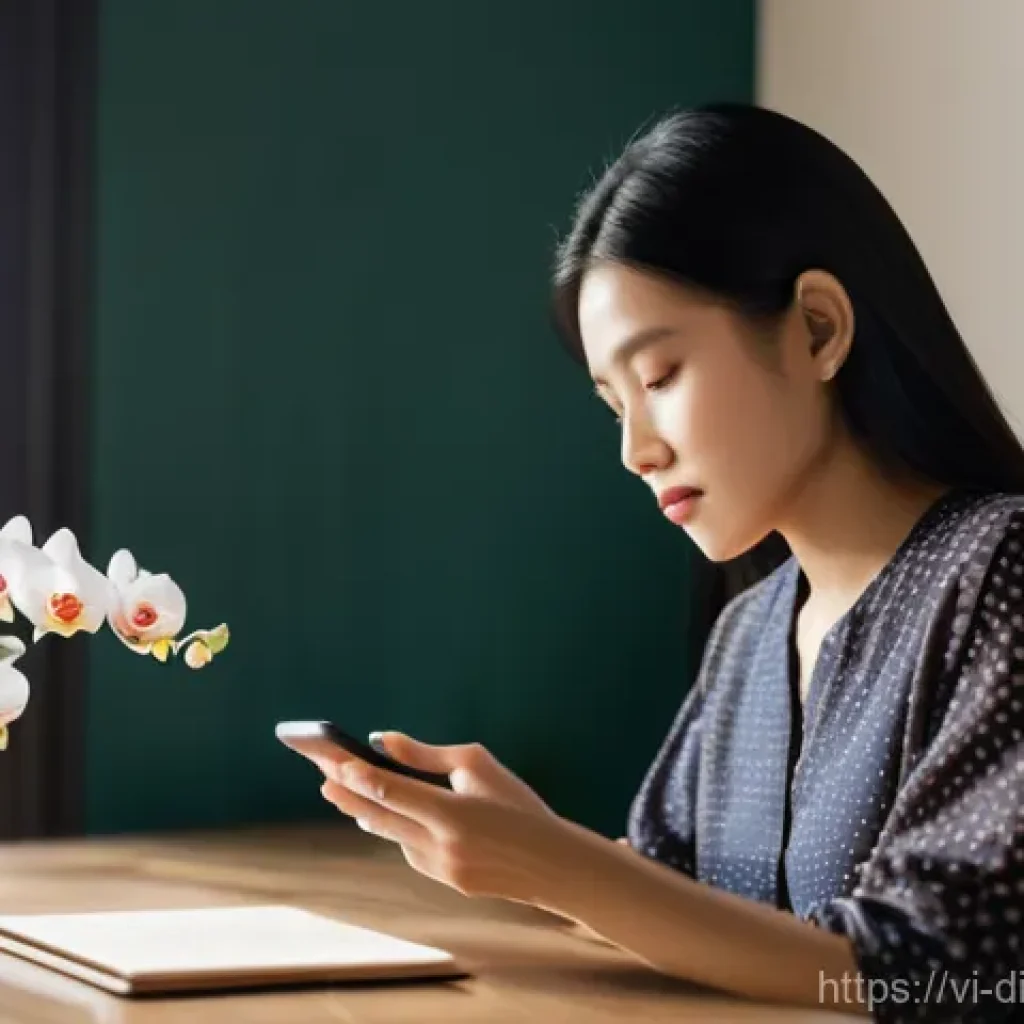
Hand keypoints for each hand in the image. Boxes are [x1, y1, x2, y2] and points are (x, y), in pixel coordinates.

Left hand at [316, 733, 579, 906]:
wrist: (552, 862)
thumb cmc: (516, 803)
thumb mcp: (479, 767)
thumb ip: (427, 755)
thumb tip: (383, 741)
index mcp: (453, 813)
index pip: (393, 793)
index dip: (360, 777)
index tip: (332, 763)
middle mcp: (442, 846)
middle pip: (381, 817)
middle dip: (349, 795)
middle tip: (323, 777)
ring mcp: (441, 869)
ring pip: (392, 836)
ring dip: (366, 812)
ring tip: (340, 792)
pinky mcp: (445, 881)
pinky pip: (411, 850)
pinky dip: (400, 830)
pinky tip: (389, 815)